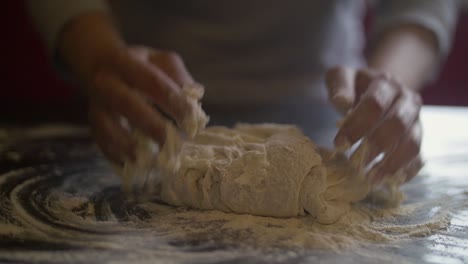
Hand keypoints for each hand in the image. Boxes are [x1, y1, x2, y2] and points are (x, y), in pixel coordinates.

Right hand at [57, 14, 194, 163]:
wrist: (99, 65)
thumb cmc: (139, 65)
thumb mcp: (161, 60)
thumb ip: (179, 75)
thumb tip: (193, 97)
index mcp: (125, 62)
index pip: (152, 81)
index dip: (173, 100)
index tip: (192, 118)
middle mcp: (106, 83)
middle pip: (126, 104)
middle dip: (152, 125)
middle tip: (175, 144)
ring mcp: (96, 105)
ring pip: (107, 127)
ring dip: (130, 146)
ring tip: (152, 160)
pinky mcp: (93, 124)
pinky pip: (101, 142)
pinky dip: (117, 156)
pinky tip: (135, 166)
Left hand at [326, 66, 422, 183]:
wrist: (381, 87)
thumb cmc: (356, 86)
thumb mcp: (343, 77)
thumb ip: (339, 84)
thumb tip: (340, 101)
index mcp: (386, 84)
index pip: (375, 104)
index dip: (357, 125)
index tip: (339, 143)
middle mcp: (407, 101)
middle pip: (397, 124)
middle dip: (376, 146)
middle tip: (355, 163)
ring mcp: (416, 120)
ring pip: (412, 143)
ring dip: (392, 163)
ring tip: (371, 179)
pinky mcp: (418, 138)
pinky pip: (419, 157)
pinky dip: (407, 171)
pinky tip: (389, 182)